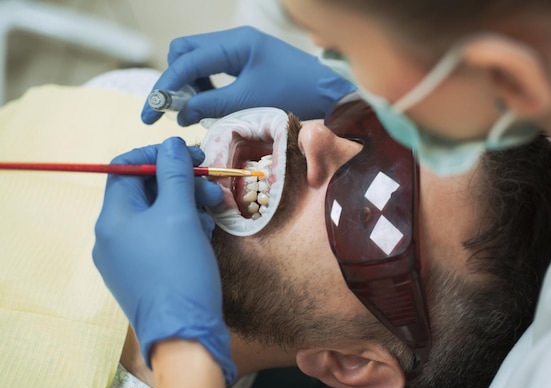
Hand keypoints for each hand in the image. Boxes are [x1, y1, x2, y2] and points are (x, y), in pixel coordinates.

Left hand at [92, 137, 235, 385]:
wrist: (183, 332)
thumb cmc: (179, 270)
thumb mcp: (179, 215)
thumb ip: (174, 174)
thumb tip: (171, 142)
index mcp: (113, 218)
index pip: (126, 168)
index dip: (157, 154)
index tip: (189, 154)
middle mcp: (112, 236)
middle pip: (145, 191)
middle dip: (180, 182)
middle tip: (211, 183)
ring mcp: (127, 257)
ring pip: (156, 214)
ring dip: (186, 204)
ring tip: (213, 210)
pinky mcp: (144, 272)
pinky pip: (160, 237)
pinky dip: (182, 227)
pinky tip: (205, 232)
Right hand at [141, 26, 355, 125]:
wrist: (331, 96)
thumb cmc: (296, 95)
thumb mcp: (249, 102)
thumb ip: (211, 105)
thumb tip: (179, 114)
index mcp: (234, 44)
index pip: (185, 62)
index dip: (164, 89)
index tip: (150, 115)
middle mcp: (234, 41)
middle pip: (186, 52)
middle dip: (175, 81)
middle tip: (175, 111)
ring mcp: (241, 49)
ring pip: (198, 60)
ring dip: (191, 85)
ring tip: (196, 111)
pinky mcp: (248, 61)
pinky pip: (215, 69)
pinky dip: (207, 86)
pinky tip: (213, 105)